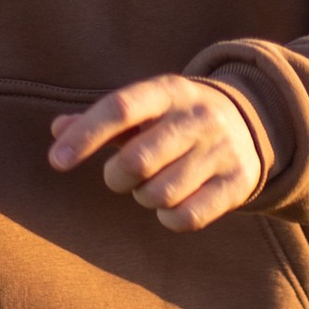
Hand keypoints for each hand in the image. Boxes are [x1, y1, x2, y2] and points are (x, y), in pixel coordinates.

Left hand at [49, 74, 267, 232]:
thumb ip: (99, 120)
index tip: (57, 161)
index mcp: (168, 91)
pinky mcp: (239, 181)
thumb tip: (58, 130)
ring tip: (153, 184)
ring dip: (144, 197)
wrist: (252, 122)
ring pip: (161, 194)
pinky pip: (186, 217)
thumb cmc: (175, 119)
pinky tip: (172, 203)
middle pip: (137, 161)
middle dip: (116, 177)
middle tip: (120, 176)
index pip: (120, 109)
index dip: (85, 136)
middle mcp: (199, 116)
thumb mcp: (143, 109)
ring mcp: (223, 149)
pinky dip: (168, 217)